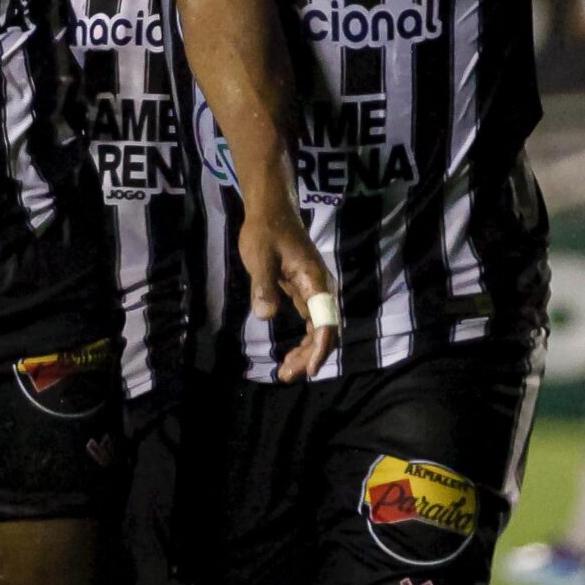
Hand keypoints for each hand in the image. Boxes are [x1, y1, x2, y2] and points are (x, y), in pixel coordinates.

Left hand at [237, 195, 338, 381]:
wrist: (272, 210)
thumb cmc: (266, 230)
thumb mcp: (259, 256)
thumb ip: (264, 285)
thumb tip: (265, 315)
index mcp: (314, 280)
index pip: (325, 321)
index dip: (320, 347)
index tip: (311, 369)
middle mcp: (321, 289)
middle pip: (325, 330)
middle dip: (310, 356)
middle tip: (286, 374)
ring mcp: (315, 291)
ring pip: (319, 329)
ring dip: (307, 353)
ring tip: (286, 372)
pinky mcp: (305, 292)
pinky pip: (310, 323)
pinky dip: (303, 341)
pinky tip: (291, 355)